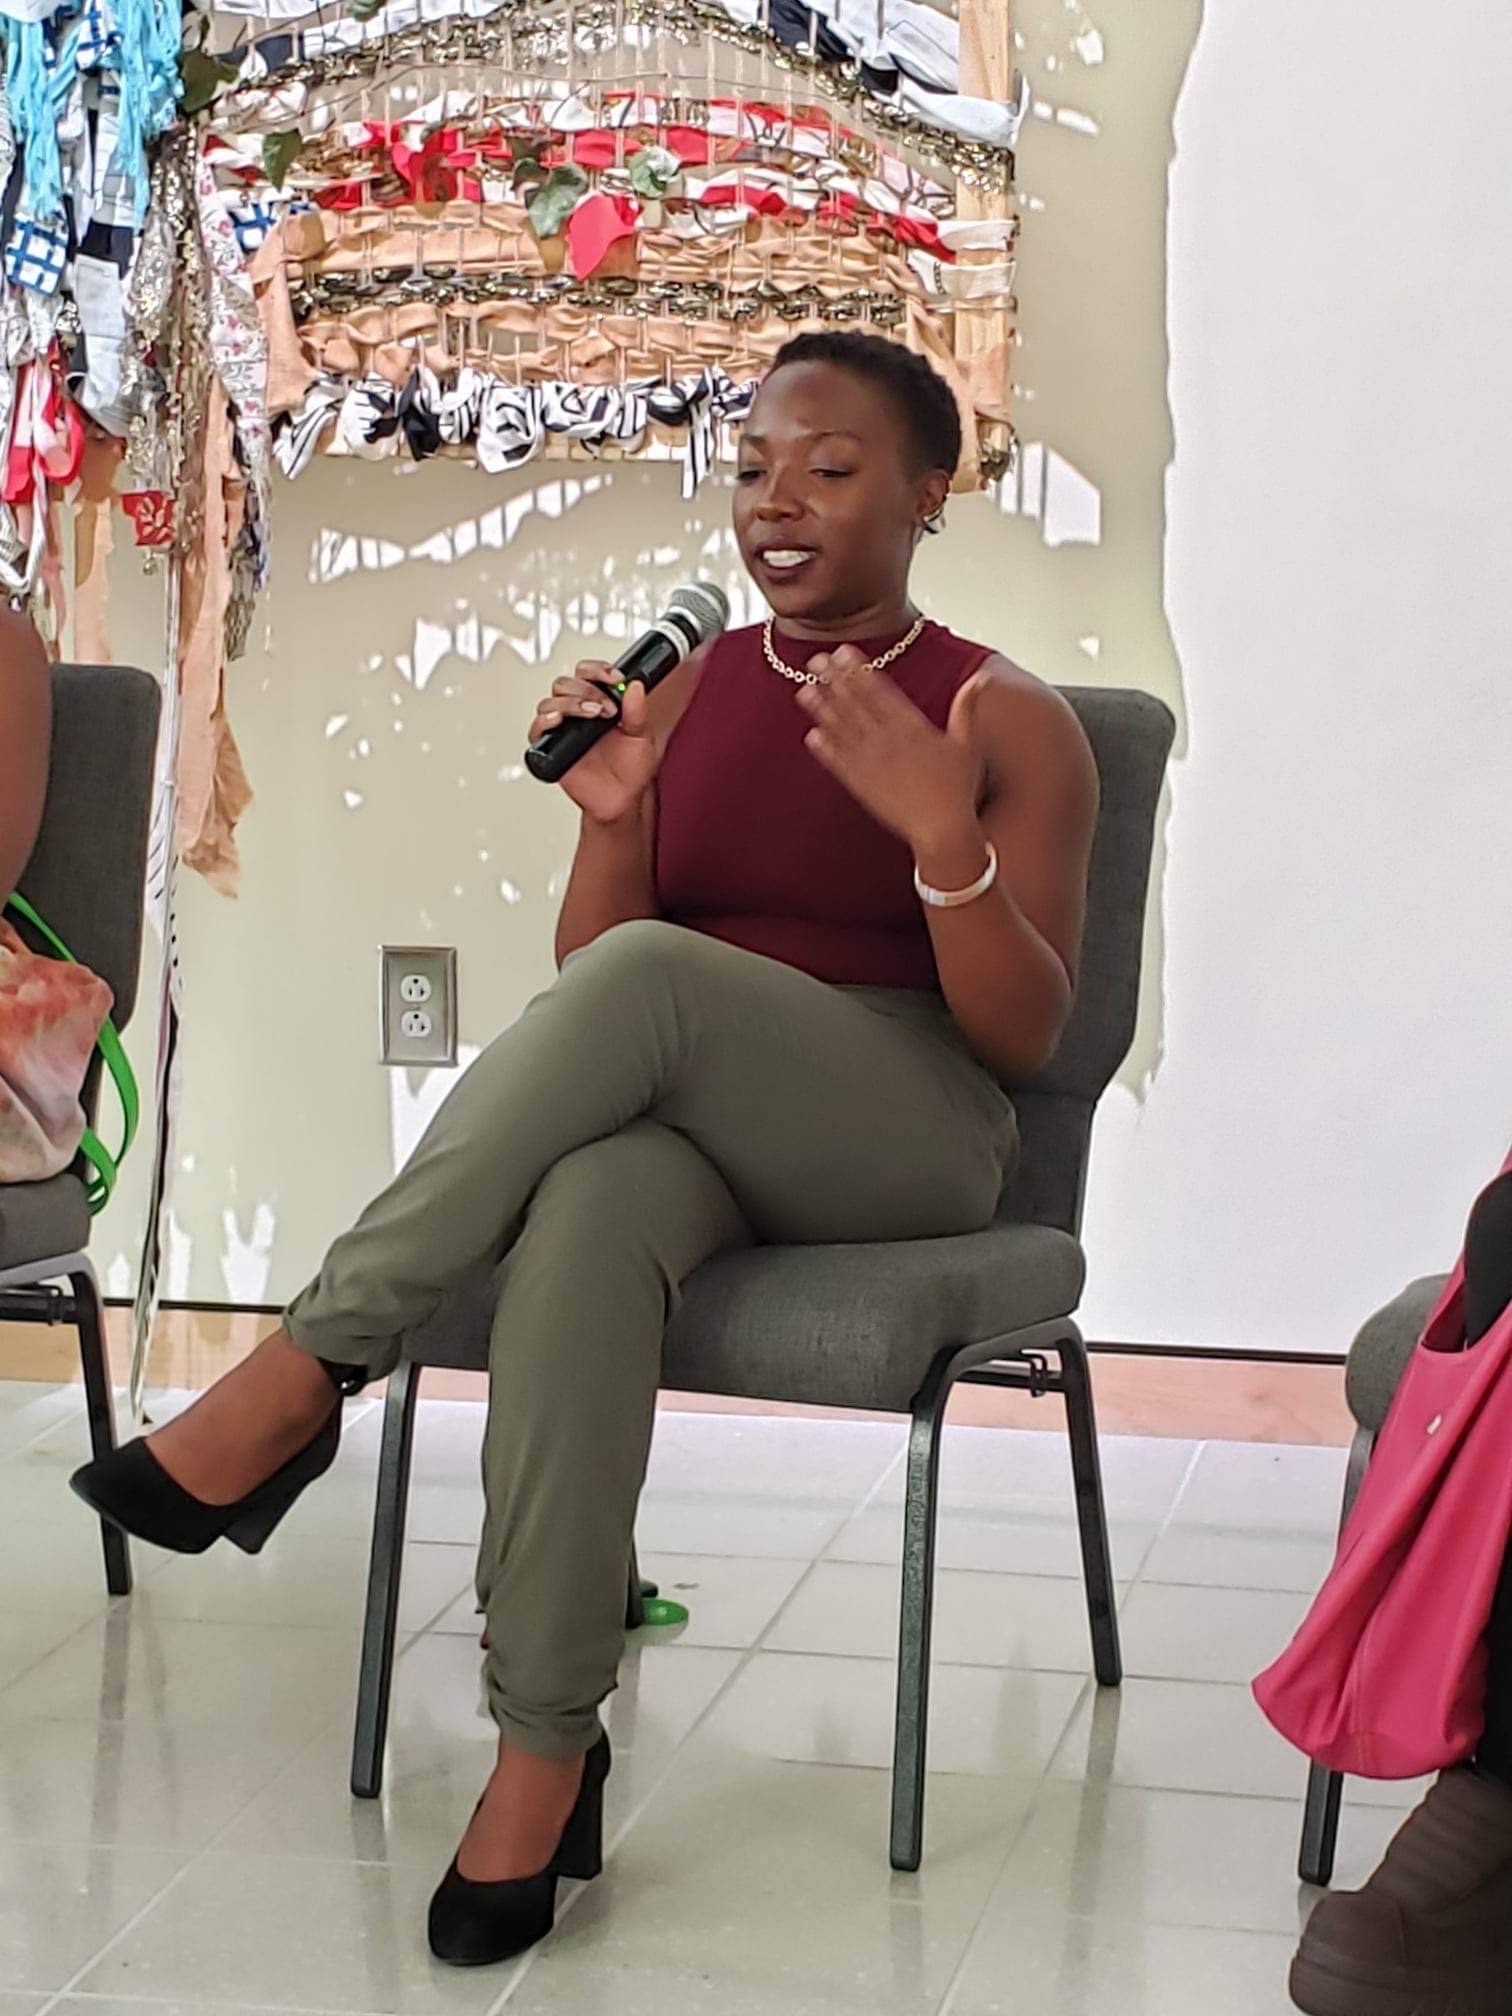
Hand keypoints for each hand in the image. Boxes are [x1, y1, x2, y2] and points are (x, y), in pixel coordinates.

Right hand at [529, 662, 660, 825]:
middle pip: (566, 683)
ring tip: (592, 715)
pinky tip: (559, 721)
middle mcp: (578, 712)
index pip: (588, 673)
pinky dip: (544, 721)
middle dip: (586, 690)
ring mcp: (564, 728)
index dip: (598, 670)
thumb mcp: (643, 737)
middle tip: (606, 707)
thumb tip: (635, 687)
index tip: (614, 679)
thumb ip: (638, 712)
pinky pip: (538, 729)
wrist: (621, 799)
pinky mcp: (551, 747)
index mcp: (600, 702)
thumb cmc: (630, 770)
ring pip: (550, 701)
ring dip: (570, 703)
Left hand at [796, 644, 984, 852]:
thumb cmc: (957, 789)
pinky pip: (839, 763)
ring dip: (823, 709)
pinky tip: (812, 736)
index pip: (880, 691)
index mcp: (912, 727)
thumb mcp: (966, 744)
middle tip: (814, 661)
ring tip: (805, 691)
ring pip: (843, 729)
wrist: (942, 830)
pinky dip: (825, 749)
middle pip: (856, 704)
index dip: (859, 670)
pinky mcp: (862, 786)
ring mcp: (872, 763)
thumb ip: (967, 709)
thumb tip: (981, 679)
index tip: (843, 652)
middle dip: (834, 681)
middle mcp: (888, 741)